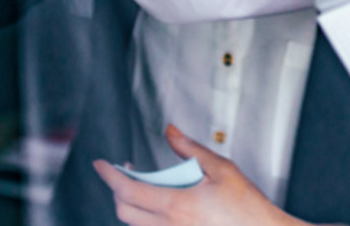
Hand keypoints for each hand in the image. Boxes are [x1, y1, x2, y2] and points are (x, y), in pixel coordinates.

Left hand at [92, 125, 309, 225]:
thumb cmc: (248, 206)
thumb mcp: (222, 168)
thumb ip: (190, 149)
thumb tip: (170, 131)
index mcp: (178, 206)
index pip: (129, 191)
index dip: (110, 176)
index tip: (101, 164)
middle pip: (125, 212)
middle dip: (118, 191)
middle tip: (125, 173)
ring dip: (132, 207)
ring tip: (144, 188)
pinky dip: (147, 220)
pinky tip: (160, 208)